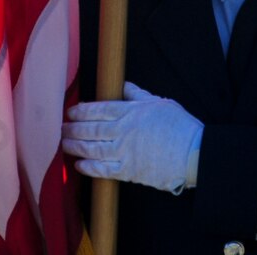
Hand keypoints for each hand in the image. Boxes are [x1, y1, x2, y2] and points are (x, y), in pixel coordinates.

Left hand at [62, 82, 203, 193]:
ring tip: (65, 144)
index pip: (99, 109)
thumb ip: (139, 95)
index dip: (82, 110)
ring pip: (92, 148)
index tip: (71, 112)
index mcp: (132, 112)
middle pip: (91, 128)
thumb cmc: (180, 126)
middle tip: (62, 128)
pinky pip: (102, 170)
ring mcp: (125, 151)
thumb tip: (124, 86)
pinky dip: (89, 168)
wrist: (194, 153)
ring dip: (75, 146)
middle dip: (73, 128)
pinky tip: (79, 165)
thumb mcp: (161, 103)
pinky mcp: (128, 171)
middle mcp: (124, 131)